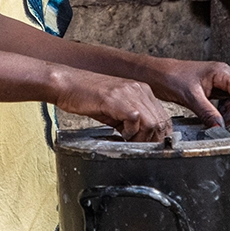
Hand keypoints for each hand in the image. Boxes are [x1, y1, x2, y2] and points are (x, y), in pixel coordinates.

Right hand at [51, 68, 172, 141]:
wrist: (67, 84)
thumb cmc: (86, 96)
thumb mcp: (115, 109)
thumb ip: (130, 120)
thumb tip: (141, 138)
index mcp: (141, 90)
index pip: (163, 117)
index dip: (159, 135)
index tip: (150, 145)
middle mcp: (139, 89)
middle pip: (161, 121)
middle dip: (152, 140)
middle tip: (138, 146)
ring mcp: (129, 93)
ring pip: (152, 122)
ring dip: (142, 138)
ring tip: (128, 140)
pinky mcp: (117, 99)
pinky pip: (136, 120)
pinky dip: (130, 132)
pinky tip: (120, 133)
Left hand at [150, 60, 229, 127]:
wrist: (157, 74)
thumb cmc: (170, 77)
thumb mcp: (189, 97)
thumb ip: (207, 112)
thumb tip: (220, 126)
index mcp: (222, 72)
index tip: (225, 119)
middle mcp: (226, 74)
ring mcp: (223, 80)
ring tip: (223, 114)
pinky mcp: (218, 87)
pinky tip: (218, 112)